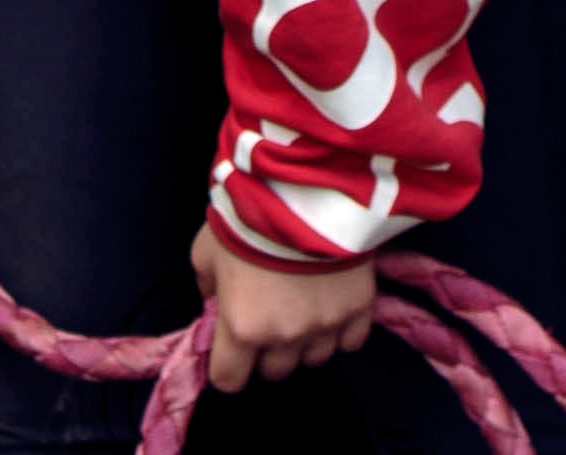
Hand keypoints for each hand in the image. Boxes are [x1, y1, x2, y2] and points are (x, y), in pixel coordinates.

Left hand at [190, 218, 375, 391]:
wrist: (304, 185)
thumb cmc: (246, 214)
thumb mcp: (206, 246)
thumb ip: (207, 282)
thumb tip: (213, 301)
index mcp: (243, 326)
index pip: (229, 379)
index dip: (227, 366)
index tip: (230, 350)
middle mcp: (285, 336)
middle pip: (275, 371)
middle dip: (268, 349)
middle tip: (267, 315)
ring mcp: (326, 326)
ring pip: (313, 358)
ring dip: (304, 340)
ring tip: (302, 304)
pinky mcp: (359, 310)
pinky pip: (350, 341)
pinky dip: (340, 329)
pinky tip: (331, 302)